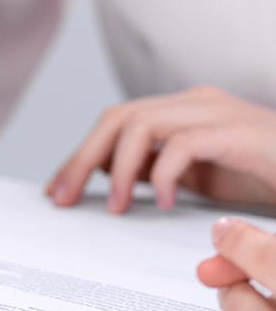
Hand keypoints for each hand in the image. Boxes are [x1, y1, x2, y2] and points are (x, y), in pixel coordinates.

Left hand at [46, 86, 275, 212]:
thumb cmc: (261, 175)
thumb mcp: (194, 177)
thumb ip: (153, 170)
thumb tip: (106, 174)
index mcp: (179, 112)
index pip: (113, 124)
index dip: (78, 156)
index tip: (55, 191)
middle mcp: (193, 103)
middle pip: (116, 118)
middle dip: (81, 160)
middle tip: (64, 200)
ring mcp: (215, 112)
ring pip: (141, 124)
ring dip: (119, 170)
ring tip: (117, 207)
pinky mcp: (237, 131)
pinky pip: (183, 144)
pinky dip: (164, 174)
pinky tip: (165, 202)